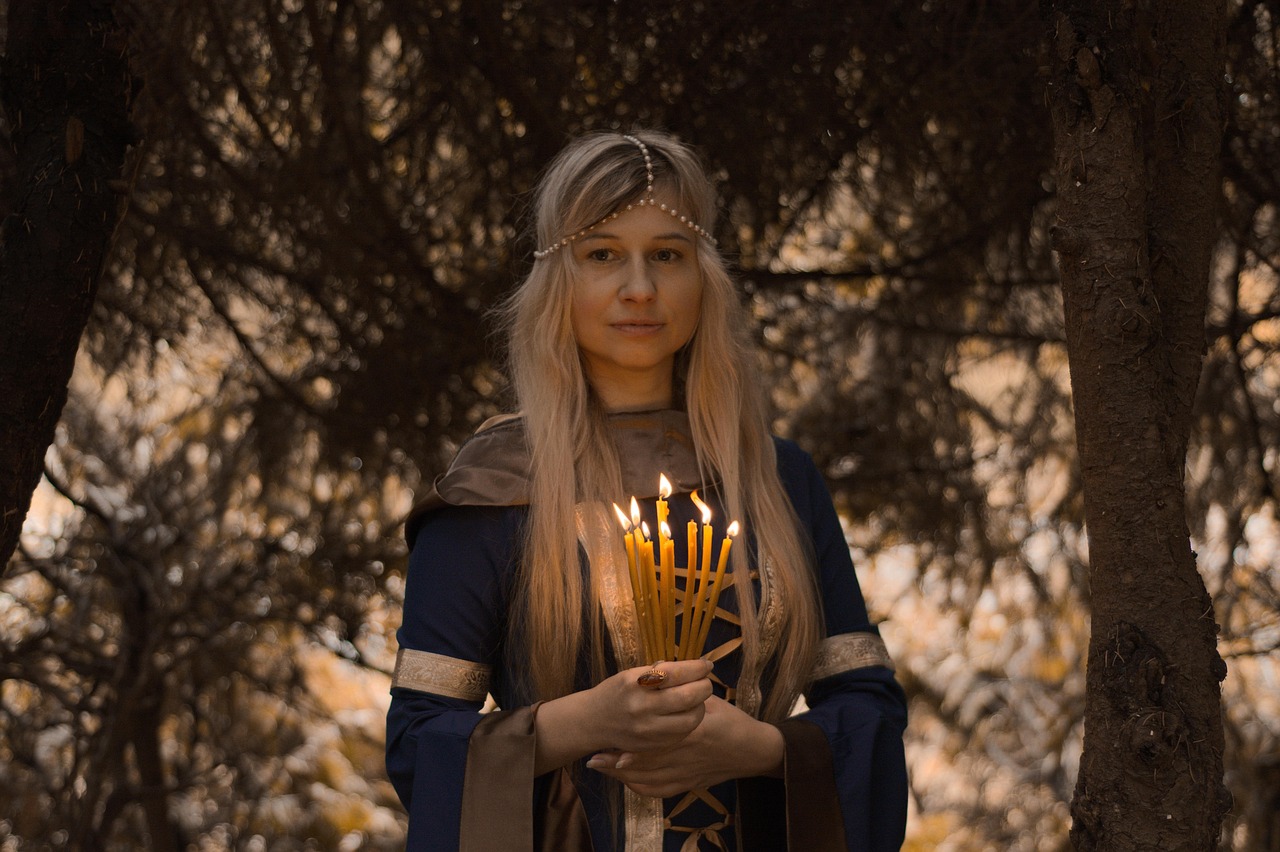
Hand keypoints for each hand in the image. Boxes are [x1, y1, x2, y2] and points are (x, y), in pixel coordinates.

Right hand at [534, 659, 712, 772]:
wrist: (594, 721)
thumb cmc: (617, 692)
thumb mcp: (633, 674)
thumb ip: (662, 671)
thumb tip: (695, 667)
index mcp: (637, 683)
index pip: (678, 673)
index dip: (698, 667)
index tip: (706, 665)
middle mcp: (642, 707)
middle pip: (689, 697)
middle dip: (704, 686)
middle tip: (705, 682)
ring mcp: (647, 729)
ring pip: (691, 719)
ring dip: (700, 706)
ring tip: (696, 698)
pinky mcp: (652, 745)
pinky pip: (682, 734)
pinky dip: (689, 722)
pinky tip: (685, 713)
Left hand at [585, 695, 783, 798]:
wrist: (753, 750)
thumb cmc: (731, 720)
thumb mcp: (709, 700)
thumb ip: (683, 689)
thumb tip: (657, 670)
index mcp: (691, 730)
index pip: (653, 738)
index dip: (627, 742)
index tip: (605, 740)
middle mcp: (686, 754)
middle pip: (644, 762)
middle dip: (616, 761)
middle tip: (594, 758)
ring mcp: (687, 772)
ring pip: (648, 778)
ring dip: (623, 775)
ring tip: (602, 768)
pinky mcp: (690, 784)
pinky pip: (660, 790)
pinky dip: (641, 787)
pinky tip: (627, 780)